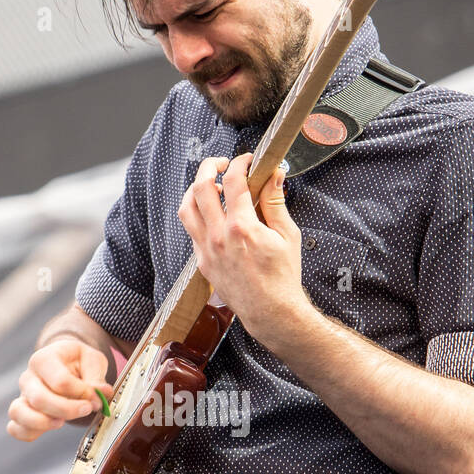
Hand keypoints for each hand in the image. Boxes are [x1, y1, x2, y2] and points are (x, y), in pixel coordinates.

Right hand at [7, 335, 113, 441]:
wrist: (66, 364)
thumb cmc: (78, 361)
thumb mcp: (92, 360)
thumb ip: (96, 377)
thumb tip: (102, 393)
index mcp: (44, 359)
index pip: (60, 381)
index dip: (82, 393)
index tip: (97, 398)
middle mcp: (28, 377)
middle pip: (39, 399)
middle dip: (67, 410)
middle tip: (87, 409)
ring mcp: (23, 396)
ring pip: (19, 413)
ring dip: (44, 422)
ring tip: (62, 422)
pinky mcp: (23, 413)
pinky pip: (15, 428)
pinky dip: (29, 433)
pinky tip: (50, 427)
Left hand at [177, 152, 310, 346]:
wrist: (271, 311)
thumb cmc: (282, 276)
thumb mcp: (287, 235)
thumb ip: (275, 202)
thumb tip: (274, 175)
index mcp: (242, 227)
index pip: (233, 180)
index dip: (240, 163)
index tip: (247, 161)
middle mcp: (218, 236)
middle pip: (200, 187)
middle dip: (209, 166)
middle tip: (222, 163)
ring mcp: (206, 250)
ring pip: (186, 208)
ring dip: (195, 190)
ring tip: (211, 186)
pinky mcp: (202, 262)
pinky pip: (192, 230)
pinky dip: (199, 215)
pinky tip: (214, 215)